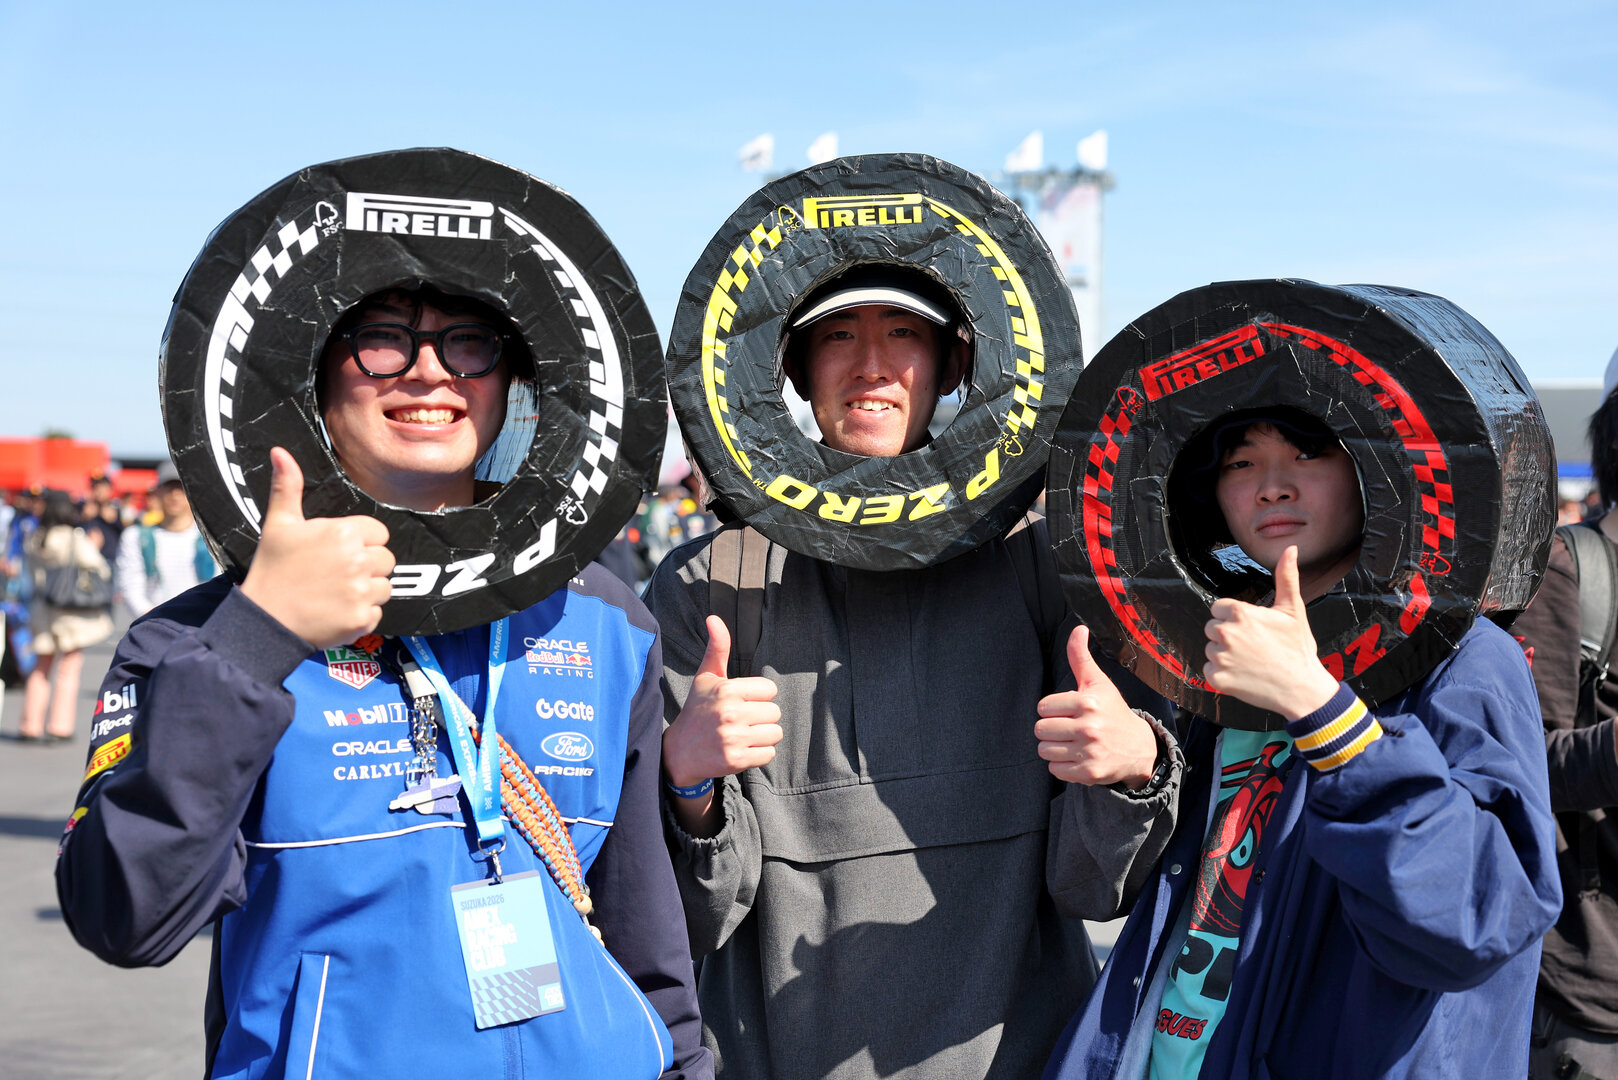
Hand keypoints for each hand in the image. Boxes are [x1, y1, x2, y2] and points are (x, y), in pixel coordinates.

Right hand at [240, 447, 393, 648]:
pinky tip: (336, 611)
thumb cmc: (272, 571)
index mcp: (343, 533)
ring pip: (385, 587)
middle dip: (366, 566)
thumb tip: (280, 453)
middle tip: (335, 574)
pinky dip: (360, 615)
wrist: (263, 620)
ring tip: (335, 593)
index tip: (339, 552)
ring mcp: (362, 591)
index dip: (361, 542)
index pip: (378, 533)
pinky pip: (377, 613)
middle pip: (385, 559)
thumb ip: (287, 487)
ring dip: (366, 591)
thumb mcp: (278, 524)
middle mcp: (358, 560)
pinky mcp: (362, 619)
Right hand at [661, 616, 782, 788]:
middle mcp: (730, 713)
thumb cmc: (698, 709)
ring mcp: (733, 738)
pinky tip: (740, 750)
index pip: (770, 689)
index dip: (757, 696)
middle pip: (775, 712)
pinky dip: (759, 754)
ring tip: (741, 735)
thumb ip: (717, 647)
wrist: (679, 752)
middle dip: (761, 717)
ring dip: (762, 736)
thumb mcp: (706, 677)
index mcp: (727, 689)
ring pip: (775, 733)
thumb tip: (713, 618)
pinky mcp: (736, 760)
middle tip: (740, 721)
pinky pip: (769, 754)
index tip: (740, 702)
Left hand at [1035, 625, 1158, 788]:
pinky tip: (1076, 758)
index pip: (1043, 707)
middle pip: (1040, 729)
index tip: (1068, 711)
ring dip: (1054, 748)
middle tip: (1069, 729)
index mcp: (1087, 703)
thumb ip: (1080, 657)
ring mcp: (1089, 752)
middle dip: (1051, 729)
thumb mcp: (1098, 683)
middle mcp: (1088, 727)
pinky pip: (1054, 769)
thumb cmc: (1112, 712)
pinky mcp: (1089, 774)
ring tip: (1072, 743)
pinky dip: (1061, 766)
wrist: (1139, 748)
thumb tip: (1078, 628)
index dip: (1053, 710)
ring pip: (1044, 750)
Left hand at [1203, 546, 1340, 718]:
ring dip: (1224, 655)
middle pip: (1212, 628)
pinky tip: (1242, 674)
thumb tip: (1290, 549)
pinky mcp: (1218, 678)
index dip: (1234, 618)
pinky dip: (1221, 674)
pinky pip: (1208, 671)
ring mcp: (1221, 657)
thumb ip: (1286, 577)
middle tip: (1252, 646)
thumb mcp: (1292, 610)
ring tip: (1249, 660)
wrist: (1302, 688)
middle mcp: (1226, 633)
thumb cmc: (1297, 648)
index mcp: (1240, 613)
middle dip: (1228, 635)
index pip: (1218, 609)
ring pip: (1210, 649)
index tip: (1250, 628)